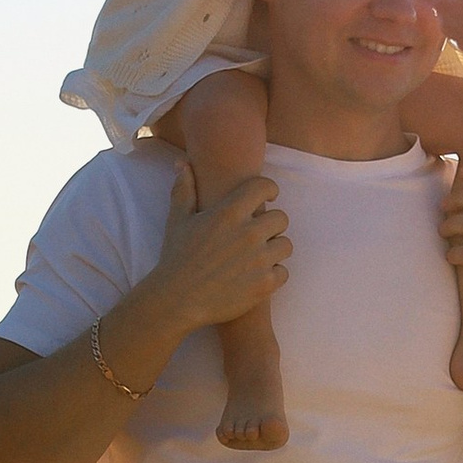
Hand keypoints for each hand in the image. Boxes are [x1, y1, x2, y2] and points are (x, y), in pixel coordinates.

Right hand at [152, 165, 289, 327]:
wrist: (177, 300)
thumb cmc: (176, 257)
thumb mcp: (178, 220)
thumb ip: (185, 189)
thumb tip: (181, 162)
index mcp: (229, 213)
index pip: (265, 187)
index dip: (269, 191)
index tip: (268, 198)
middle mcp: (248, 233)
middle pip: (282, 218)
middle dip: (272, 225)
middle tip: (259, 234)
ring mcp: (259, 260)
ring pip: (286, 245)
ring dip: (275, 249)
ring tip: (259, 255)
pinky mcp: (265, 284)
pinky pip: (284, 271)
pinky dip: (274, 274)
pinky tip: (258, 275)